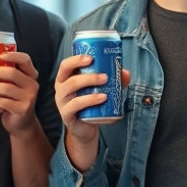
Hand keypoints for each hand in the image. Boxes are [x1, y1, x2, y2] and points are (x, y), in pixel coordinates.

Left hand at [0, 51, 39, 136]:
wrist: (21, 122)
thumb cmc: (13, 100)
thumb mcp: (13, 85)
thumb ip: (5, 76)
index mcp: (31, 75)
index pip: (25, 60)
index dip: (13, 55)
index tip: (0, 55)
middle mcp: (32, 84)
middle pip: (12, 73)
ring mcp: (29, 98)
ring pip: (6, 88)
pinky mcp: (22, 109)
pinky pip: (4, 102)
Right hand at [54, 55, 129, 171]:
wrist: (86, 128)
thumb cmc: (91, 105)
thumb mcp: (100, 90)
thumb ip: (113, 81)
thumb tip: (125, 73)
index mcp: (66, 79)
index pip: (66, 65)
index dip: (76, 59)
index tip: (91, 58)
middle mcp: (61, 89)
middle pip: (70, 78)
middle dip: (88, 75)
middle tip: (105, 76)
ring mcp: (62, 103)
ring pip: (72, 89)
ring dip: (89, 85)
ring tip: (106, 86)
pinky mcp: (67, 115)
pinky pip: (76, 105)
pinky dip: (89, 100)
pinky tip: (102, 98)